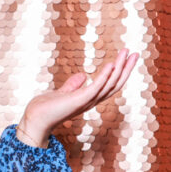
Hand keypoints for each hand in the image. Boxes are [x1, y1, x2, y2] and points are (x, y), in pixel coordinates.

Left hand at [17, 49, 138, 146]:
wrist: (35, 118)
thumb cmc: (47, 107)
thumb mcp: (63, 93)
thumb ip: (73, 85)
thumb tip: (82, 75)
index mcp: (89, 99)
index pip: (110, 85)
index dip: (120, 72)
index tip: (126, 58)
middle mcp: (92, 101)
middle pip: (115, 84)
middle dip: (126, 69)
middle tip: (135, 53)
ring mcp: (87, 101)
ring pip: (110, 84)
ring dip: (119, 68)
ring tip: (126, 53)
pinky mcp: (79, 100)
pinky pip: (96, 87)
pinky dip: (104, 76)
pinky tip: (111, 64)